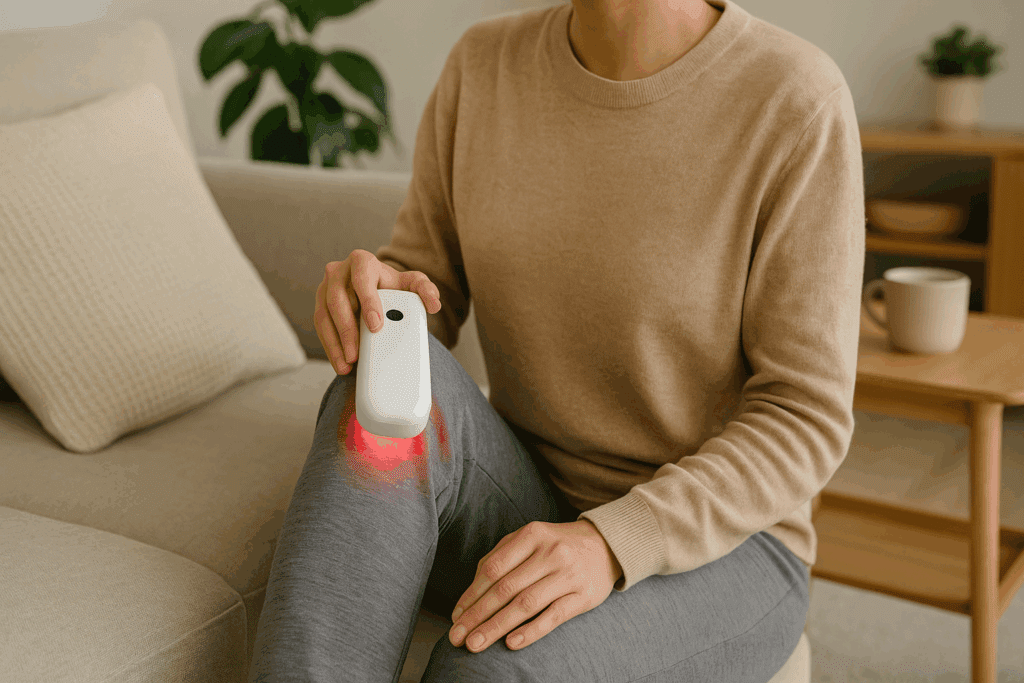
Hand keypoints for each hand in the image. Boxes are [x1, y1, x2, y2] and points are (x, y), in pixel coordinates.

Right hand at [314, 249, 441, 374]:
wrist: (377, 291)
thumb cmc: (393, 286)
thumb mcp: (412, 284)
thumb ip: (425, 290)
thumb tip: (434, 303)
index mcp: (362, 261)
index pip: (362, 279)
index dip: (368, 301)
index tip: (376, 326)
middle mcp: (339, 272)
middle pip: (338, 300)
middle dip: (347, 329)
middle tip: (357, 353)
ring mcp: (325, 288)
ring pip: (324, 315)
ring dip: (335, 342)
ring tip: (347, 364)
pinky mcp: (320, 305)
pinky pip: (320, 327)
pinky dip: (330, 347)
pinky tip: (340, 363)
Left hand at [448, 520, 622, 652]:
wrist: (606, 545)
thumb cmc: (557, 545)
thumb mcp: (530, 538)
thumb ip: (501, 556)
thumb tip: (471, 592)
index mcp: (532, 535)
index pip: (493, 568)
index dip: (471, 594)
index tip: (456, 616)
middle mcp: (550, 552)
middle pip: (506, 588)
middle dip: (478, 615)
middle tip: (457, 637)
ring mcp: (568, 574)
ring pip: (526, 604)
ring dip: (497, 627)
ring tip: (476, 644)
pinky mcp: (584, 595)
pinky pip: (554, 616)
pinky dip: (531, 631)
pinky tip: (511, 643)